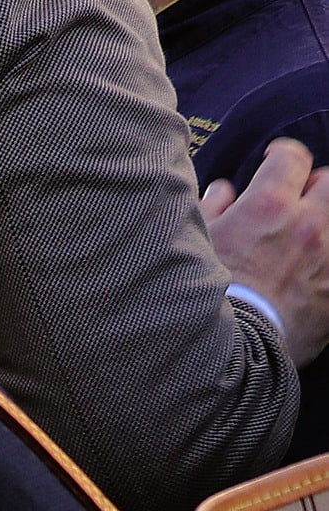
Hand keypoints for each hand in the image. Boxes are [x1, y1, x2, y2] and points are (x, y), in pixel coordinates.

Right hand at [203, 138, 328, 364]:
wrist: (224, 353)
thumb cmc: (202, 298)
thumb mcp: (195, 247)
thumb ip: (212, 211)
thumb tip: (224, 192)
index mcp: (269, 206)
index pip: (290, 157)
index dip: (281, 157)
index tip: (274, 162)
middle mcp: (308, 224)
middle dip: (314, 187)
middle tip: (297, 201)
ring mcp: (328, 258)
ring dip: (322, 224)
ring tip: (304, 240)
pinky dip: (324, 264)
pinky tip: (309, 273)